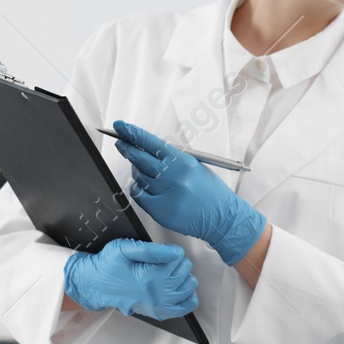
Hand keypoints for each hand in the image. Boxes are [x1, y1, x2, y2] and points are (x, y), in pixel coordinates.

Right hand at [63, 239, 198, 318]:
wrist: (95, 284)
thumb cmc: (108, 265)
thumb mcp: (125, 248)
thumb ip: (152, 250)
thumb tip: (176, 253)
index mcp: (149, 278)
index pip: (179, 258)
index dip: (171, 251)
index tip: (161, 253)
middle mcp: (156, 295)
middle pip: (185, 271)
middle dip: (177, 263)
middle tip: (161, 262)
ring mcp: (158, 306)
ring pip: (189, 286)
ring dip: (182, 276)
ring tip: (168, 273)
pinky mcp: (158, 312)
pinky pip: (186, 306)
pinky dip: (188, 296)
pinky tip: (178, 288)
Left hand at [111, 121, 266, 264]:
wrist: (222, 217)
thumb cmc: (210, 192)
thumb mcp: (195, 166)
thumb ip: (172, 159)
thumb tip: (147, 148)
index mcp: (183, 162)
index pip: (151, 142)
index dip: (133, 133)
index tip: (120, 127)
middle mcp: (174, 176)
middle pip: (139, 158)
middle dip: (127, 149)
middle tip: (121, 144)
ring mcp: (166, 194)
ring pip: (138, 177)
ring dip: (138, 173)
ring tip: (151, 176)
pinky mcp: (160, 210)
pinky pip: (138, 195)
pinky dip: (139, 189)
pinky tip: (148, 189)